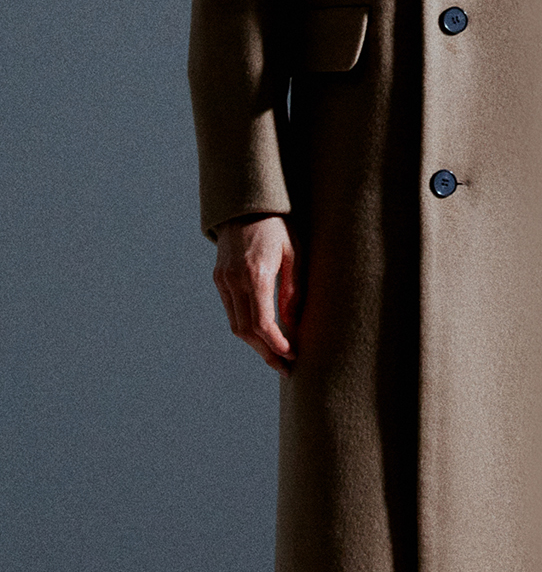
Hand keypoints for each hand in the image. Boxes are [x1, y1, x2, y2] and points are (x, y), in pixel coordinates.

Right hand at [213, 214, 299, 375]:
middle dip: (266, 352)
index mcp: (255, 273)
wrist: (246, 204)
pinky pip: (231, 311)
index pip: (262, 323)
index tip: (292, 355)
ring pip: (236, 325)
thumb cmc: (277, 226)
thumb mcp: (293, 252)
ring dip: (255, 344)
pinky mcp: (218, 279)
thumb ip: (293, 289)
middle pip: (246, 331)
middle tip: (285, 367)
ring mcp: (223, 280)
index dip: (276, 344)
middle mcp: (234, 280)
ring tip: (277, 355)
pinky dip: (246, 327)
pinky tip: (262, 334)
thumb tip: (293, 325)